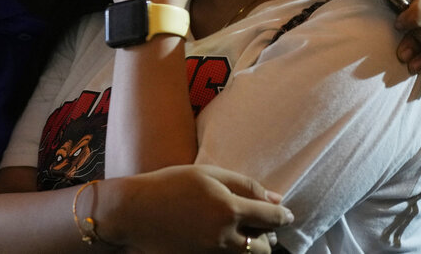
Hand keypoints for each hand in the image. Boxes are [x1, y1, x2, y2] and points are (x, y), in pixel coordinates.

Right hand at [106, 164, 291, 253]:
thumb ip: (246, 185)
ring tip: (240, 233)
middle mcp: (224, 238)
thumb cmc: (170, 185)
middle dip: (266, 236)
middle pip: (264, 248)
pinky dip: (231, 253)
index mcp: (229, 210)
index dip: (283, 217)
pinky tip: (222, 240)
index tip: (286, 214)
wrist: (135, 212)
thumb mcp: (209, 173)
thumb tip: (277, 199)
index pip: (272, 219)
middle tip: (259, 224)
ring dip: (251, 248)